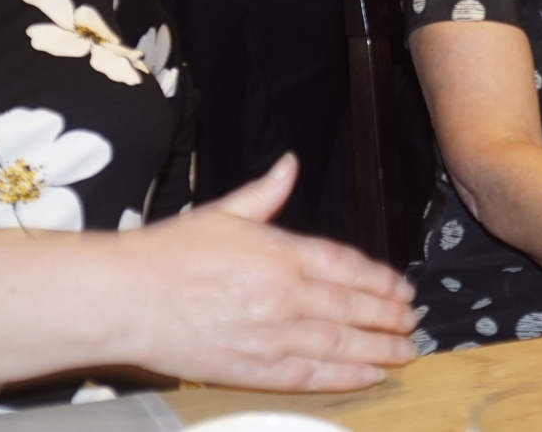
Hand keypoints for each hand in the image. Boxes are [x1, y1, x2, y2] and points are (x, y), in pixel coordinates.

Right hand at [113, 153, 416, 390]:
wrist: (127, 299)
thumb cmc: (169, 255)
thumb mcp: (224, 212)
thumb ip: (267, 193)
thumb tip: (290, 164)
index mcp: (279, 253)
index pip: (346, 266)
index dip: (379, 280)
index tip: (401, 287)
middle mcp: (283, 296)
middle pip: (352, 308)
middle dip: (389, 316)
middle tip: (414, 322)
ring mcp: (271, 336)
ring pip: (340, 345)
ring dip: (379, 349)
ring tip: (404, 351)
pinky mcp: (253, 370)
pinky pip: (310, 376)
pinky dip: (344, 377)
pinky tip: (368, 376)